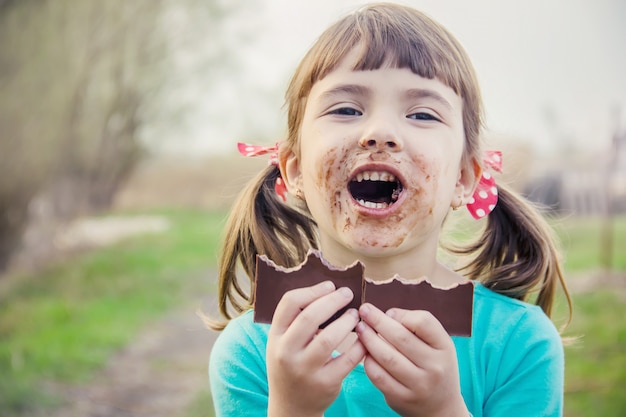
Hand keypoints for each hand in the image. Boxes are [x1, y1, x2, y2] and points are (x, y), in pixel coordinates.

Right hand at [266, 281, 365, 416]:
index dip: (312, 290)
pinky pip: (347, 359)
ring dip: (346, 322)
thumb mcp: (282, 342)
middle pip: (310, 317)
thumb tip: (326, 290)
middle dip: (333, 301)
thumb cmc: (290, 364)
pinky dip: (358, 345)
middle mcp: (286, 352)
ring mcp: (305, 370)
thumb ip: (295, 320)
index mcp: (275, 336)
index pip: (289, 303)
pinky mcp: (325, 383)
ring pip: (329, 339)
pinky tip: (363, 338)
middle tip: (347, 294)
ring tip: (355, 315)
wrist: (291, 406)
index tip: (329, 286)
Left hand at [356, 304, 467, 416]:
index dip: (402, 314)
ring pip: (387, 357)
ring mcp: (418, 384)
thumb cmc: (433, 365)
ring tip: (360, 329)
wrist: (441, 406)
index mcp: (444, 347)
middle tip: (363, 310)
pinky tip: (365, 353)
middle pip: (401, 337)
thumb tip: (387, 315)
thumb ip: (416, 327)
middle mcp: (434, 366)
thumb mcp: (436, 344)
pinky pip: (378, 376)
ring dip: (369, 340)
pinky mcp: (402, 398)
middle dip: (378, 321)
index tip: (388, 312)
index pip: (423, 322)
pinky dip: (369, 361)